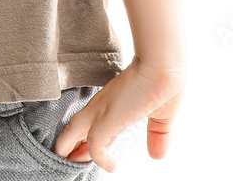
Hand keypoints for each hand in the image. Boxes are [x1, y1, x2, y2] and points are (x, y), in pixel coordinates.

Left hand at [53, 58, 185, 171]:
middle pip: (76, 124)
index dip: (89, 136)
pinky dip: (98, 157)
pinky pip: (94, 144)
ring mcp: (102, 109)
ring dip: (68, 147)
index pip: (95, 120)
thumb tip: (156, 155)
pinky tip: (110, 166)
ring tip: (66, 161)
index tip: (86, 148)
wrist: (164, 66)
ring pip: (73, 130)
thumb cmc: (165, 80)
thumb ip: (157, 134)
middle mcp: (103, 102)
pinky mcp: (106, 118)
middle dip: (71, 143)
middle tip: (70, 158)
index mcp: (113, 98)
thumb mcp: (162, 114)